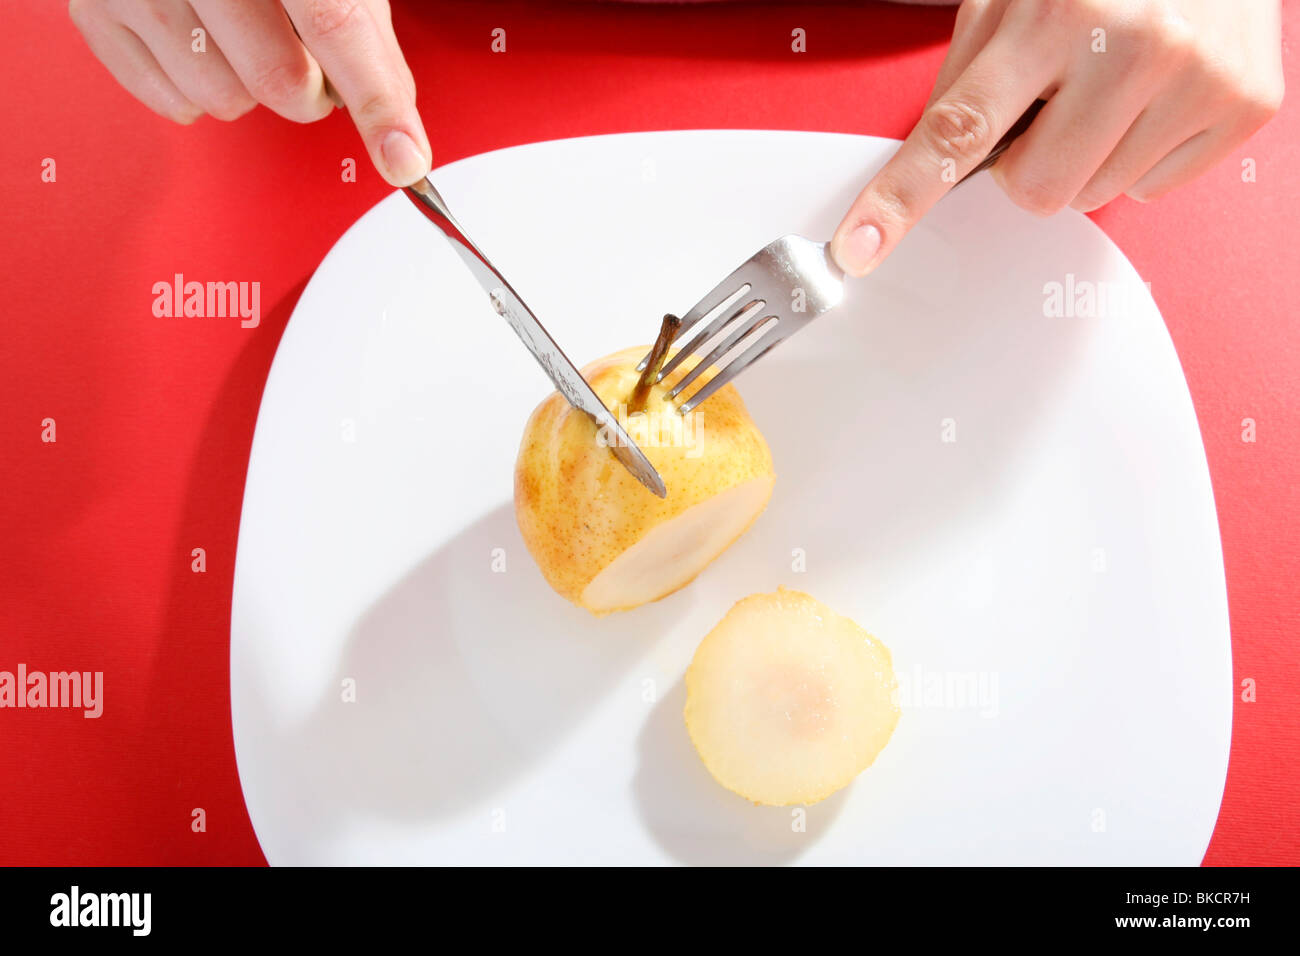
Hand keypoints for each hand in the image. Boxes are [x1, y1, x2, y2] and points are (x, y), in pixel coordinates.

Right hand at [69, 0, 430, 185]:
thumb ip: (367, 40)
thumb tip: (399, 130)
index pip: (335, 25)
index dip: (377, 101)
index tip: (404, 157)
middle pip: (278, 79)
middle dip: (308, 92)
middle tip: (303, 59)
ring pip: (224, 101)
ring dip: (250, 90)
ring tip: (245, 39)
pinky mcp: (95, 10)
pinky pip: (173, 104)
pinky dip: (199, 90)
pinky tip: (201, 44)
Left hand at [831, 0, 1283, 276]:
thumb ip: (969, 71)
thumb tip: (932, 158)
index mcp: (1057, 11)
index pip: (957, 132)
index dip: (901, 198)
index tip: (860, 247)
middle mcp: (1130, 45)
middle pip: (1033, 189)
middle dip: (1029, 159)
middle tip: (1053, 102)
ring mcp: (1194, 80)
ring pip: (1092, 197)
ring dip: (1086, 156)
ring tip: (1111, 84)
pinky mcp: (1242, 107)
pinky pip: (1151, 191)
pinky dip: (1141, 154)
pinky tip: (1155, 95)